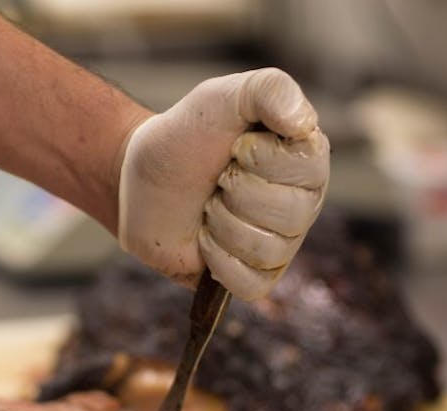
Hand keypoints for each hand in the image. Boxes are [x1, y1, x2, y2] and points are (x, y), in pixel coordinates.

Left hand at [117, 68, 329, 299]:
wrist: (139, 178)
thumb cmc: (187, 135)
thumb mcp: (221, 96)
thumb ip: (269, 90)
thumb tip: (303, 124)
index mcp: (306, 159)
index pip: (307, 168)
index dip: (261, 159)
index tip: (235, 147)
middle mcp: (303, 203)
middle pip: (291, 214)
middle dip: (237, 193)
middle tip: (217, 180)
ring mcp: (280, 244)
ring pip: (268, 250)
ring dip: (223, 225)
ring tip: (208, 207)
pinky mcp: (253, 277)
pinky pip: (252, 284)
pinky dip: (219, 262)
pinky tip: (205, 241)